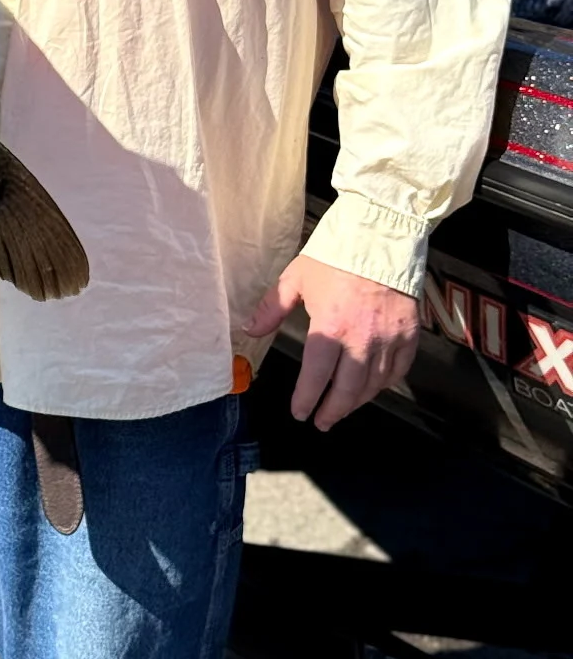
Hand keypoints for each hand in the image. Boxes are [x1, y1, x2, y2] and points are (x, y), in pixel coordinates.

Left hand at [245, 255, 419, 430]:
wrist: (379, 236)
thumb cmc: (335, 255)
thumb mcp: (296, 278)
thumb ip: (272, 307)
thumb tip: (250, 329)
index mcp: (330, 328)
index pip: (317, 376)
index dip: (307, 398)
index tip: (300, 412)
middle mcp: (362, 341)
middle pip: (348, 389)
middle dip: (333, 410)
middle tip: (322, 422)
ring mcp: (389, 340)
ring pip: (374, 384)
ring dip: (357, 401)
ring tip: (343, 408)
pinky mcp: (409, 334)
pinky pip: (398, 370)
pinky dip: (385, 384)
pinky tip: (374, 388)